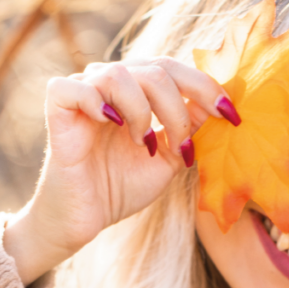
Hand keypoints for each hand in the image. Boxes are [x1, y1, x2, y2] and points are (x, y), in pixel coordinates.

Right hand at [2, 56, 240, 285]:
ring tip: (141, 143)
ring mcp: (82, 91)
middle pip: (155, 69)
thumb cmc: (122, 187)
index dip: (205, 85)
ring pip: (120, 74)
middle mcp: (109, 82)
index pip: (174, 68)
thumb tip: (219, 103)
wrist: (84, 219)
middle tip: (181, 145)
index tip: (231, 115)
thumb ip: (189, 128)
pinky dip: (97, 103)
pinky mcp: (57, 107)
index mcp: (137, 88)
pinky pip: (75, 87)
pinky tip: (111, 124)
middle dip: (178, 108)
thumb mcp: (168, 158)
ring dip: (142, 111)